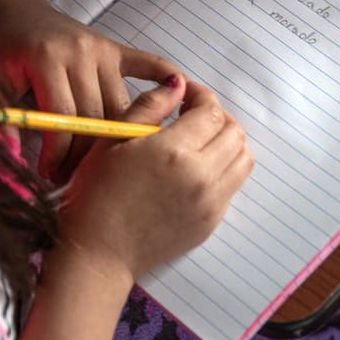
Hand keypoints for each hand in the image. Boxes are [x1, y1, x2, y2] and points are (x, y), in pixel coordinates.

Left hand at [0, 1, 177, 180]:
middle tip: (74, 179)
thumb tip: (10, 161)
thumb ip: (2, 119)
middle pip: (96, 117)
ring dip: (115, 138)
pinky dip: (165, 81)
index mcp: (48, 60)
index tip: (51, 176)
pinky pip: (148, 64)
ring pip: (121, 105)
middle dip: (86, 155)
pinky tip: (180, 100)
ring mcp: (103, 50)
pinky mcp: (116, 49)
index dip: (60, 154)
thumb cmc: (3, 47)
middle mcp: (82, 53)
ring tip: (102, 165)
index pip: (65, 118)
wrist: (15, 9)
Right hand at [57, 76, 253, 281]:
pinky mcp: (211, 223)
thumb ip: (149, 107)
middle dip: (216, 117)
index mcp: (174, 151)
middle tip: (192, 117)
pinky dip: (223, 170)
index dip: (200, 96)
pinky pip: (233, 186)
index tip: (183, 96)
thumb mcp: (113, 140)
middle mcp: (201, 176)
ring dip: (227, 143)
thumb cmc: (95, 194)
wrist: (98, 254)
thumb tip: (178, 85)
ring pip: (243, 159)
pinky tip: (195, 171)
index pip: (211, 111)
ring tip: (199, 143)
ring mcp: (211, 203)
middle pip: (234, 132)